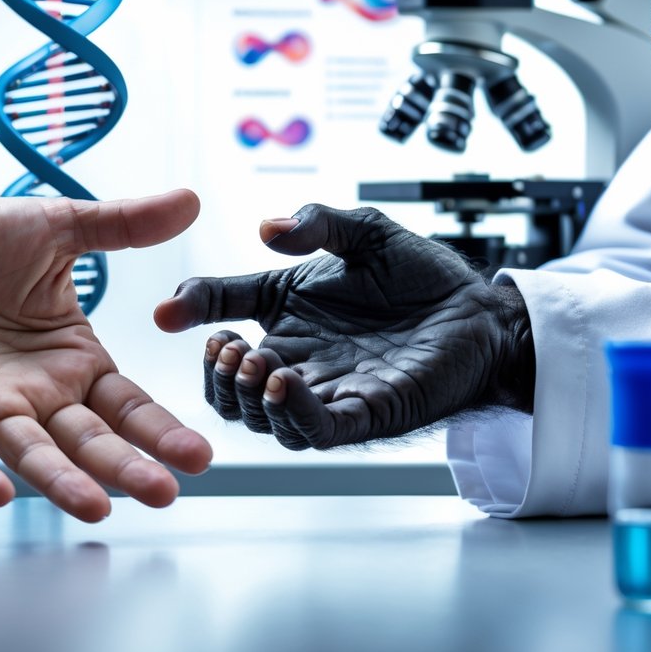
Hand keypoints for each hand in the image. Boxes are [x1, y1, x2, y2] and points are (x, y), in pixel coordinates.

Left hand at [0, 189, 212, 521]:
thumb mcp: (64, 228)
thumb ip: (125, 224)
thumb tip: (189, 201)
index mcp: (77, 362)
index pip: (129, 408)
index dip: (162, 432)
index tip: (198, 457)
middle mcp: (42, 395)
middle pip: (92, 442)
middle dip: (127, 469)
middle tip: (163, 493)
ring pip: (34, 452)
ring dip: (63, 482)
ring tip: (95, 506)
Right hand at [153, 204, 533, 449]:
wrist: (481, 311)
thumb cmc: (422, 277)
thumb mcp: (362, 231)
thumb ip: (315, 221)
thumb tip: (266, 228)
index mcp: (286, 316)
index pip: (222, 313)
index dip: (190, 310)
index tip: (169, 311)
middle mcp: (299, 359)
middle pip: (230, 390)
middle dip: (215, 375)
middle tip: (226, 347)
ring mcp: (328, 392)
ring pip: (263, 419)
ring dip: (245, 395)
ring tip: (253, 361)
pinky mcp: (363, 416)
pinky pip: (314, 430)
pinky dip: (291, 412)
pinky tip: (285, 381)